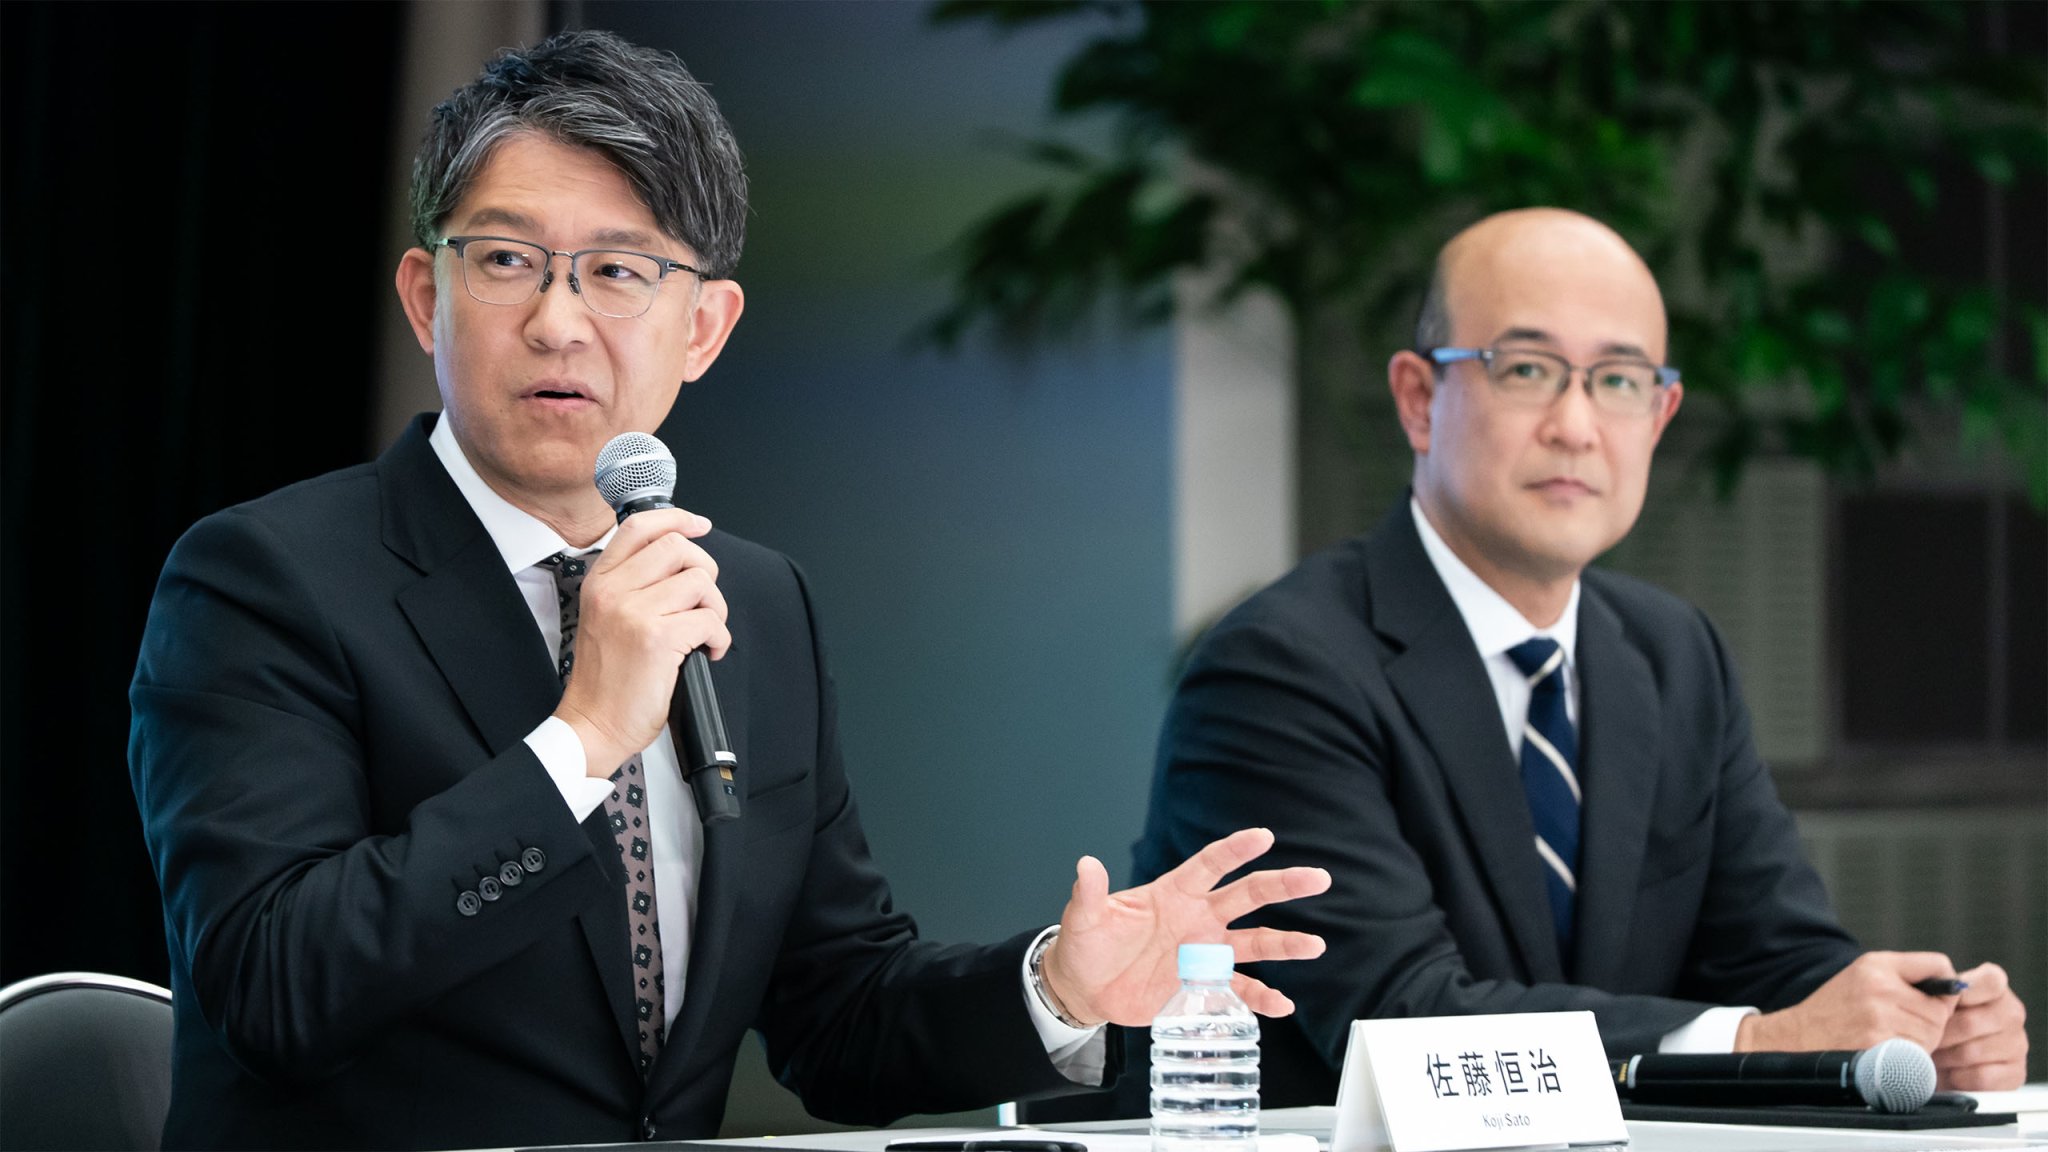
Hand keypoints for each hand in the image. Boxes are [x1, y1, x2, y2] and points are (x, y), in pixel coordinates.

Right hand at [553, 508, 727, 774]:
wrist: (593, 724)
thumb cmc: (606, 678)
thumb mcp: (606, 617)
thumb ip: (634, 585)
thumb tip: (682, 558)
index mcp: (600, 582)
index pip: (639, 527)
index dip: (676, 518)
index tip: (699, 525)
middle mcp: (614, 591)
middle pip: (678, 547)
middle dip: (704, 572)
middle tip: (702, 602)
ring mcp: (634, 613)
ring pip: (700, 581)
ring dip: (715, 608)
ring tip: (703, 632)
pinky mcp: (657, 639)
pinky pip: (709, 619)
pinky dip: (719, 638)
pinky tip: (706, 652)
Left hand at [1039, 827, 1329, 1026]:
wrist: (1085, 988)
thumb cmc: (1086, 945)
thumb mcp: (1084, 918)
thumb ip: (1089, 893)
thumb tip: (1086, 865)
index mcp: (1173, 893)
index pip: (1210, 865)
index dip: (1236, 850)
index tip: (1263, 836)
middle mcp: (1197, 918)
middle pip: (1247, 896)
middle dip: (1283, 885)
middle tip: (1317, 878)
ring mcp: (1205, 952)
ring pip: (1255, 942)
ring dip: (1285, 943)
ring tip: (1315, 945)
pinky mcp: (1203, 984)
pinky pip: (1240, 989)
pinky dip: (1262, 997)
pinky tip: (1282, 1005)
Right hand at [1735, 951, 1956, 1053]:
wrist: (1797, 1037)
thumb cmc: (1835, 1009)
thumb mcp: (1864, 975)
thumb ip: (1908, 975)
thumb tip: (1956, 987)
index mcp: (1877, 965)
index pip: (1939, 966)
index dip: (1943, 986)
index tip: (1933, 997)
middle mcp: (1879, 987)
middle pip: (1941, 1008)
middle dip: (1929, 1021)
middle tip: (1900, 1023)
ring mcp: (1879, 1018)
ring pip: (1933, 1033)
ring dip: (1921, 1041)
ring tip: (1891, 1036)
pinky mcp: (1879, 1046)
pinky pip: (1919, 1053)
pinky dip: (1910, 1058)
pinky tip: (1887, 1051)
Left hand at [1934, 962, 2027, 1090]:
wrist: (1944, 1064)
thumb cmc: (1936, 1024)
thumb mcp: (1933, 1003)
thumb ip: (1935, 993)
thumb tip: (1929, 991)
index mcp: (1994, 988)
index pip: (1990, 980)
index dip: (1962, 992)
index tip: (1942, 1004)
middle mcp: (2011, 1013)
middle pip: (1970, 1023)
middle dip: (1938, 1035)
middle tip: (1921, 1040)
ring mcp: (2017, 1043)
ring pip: (1972, 1052)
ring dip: (1944, 1058)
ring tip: (1931, 1056)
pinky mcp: (2016, 1073)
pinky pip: (1981, 1076)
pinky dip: (1958, 1078)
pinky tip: (1949, 1073)